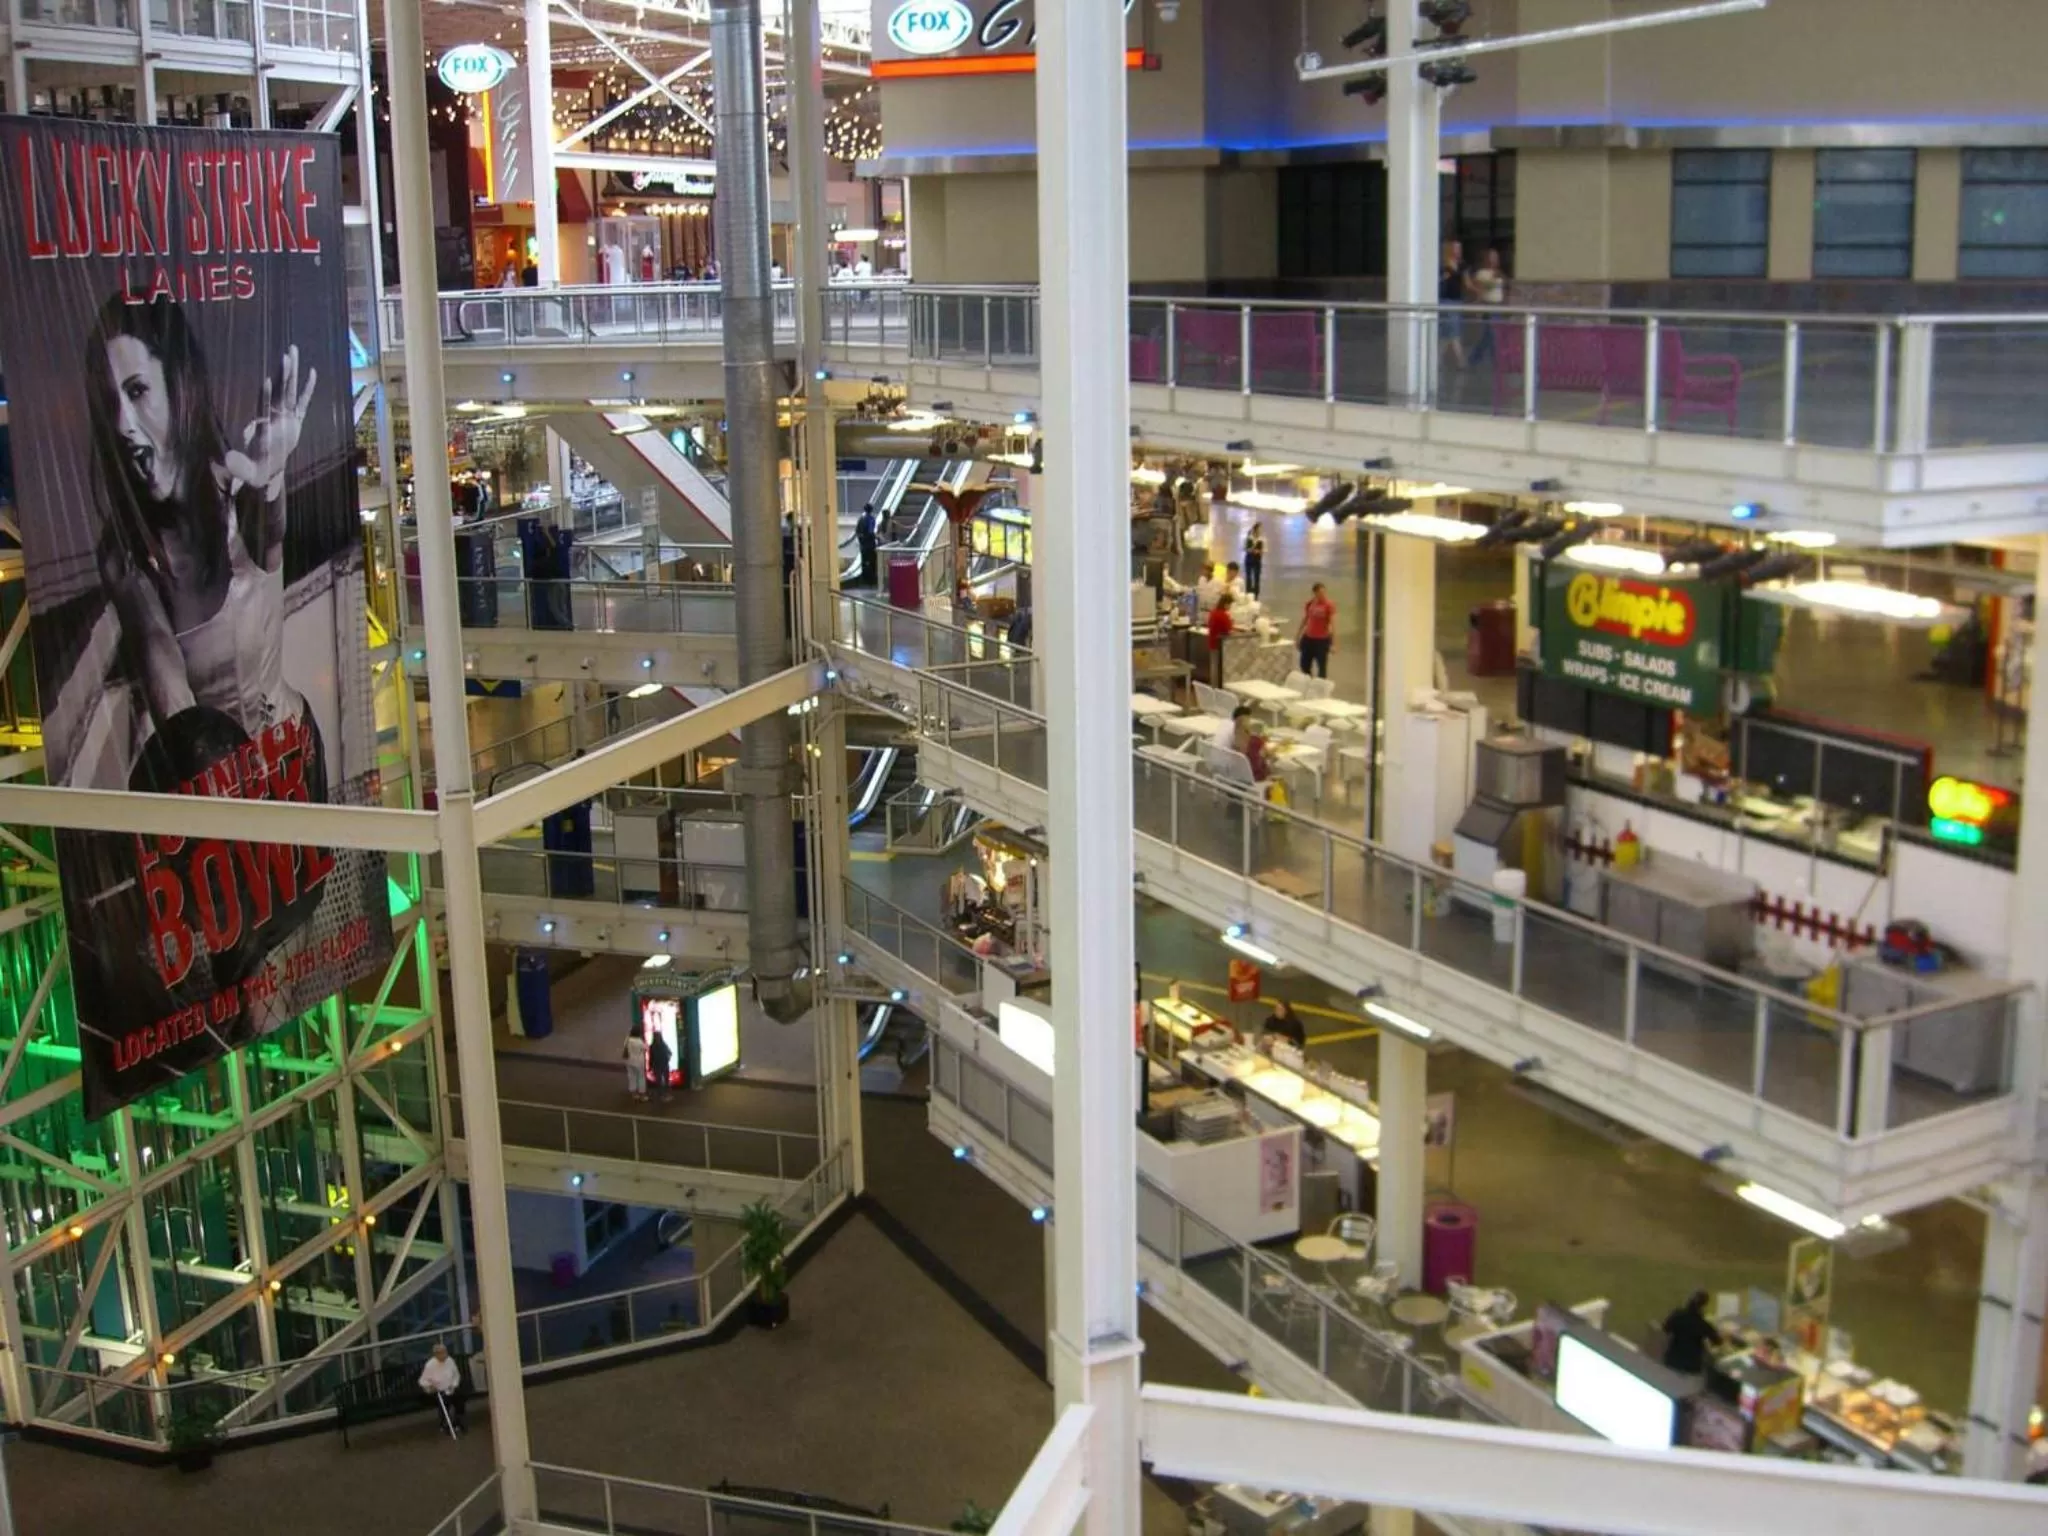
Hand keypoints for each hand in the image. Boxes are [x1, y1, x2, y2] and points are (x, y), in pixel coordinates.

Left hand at [223, 346, 316, 494]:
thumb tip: (227, 460)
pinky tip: (312, 372)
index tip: (266, 380)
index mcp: (264, 428)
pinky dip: (308, 388)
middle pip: (280, 392)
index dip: (265, 396)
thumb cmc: (255, 470)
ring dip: (292, 372)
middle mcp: (274, 418)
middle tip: (288, 353)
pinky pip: (303, 402)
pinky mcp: (294, 421)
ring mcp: (284, 418)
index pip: (264, 409)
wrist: (265, 469)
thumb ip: (237, 467)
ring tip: (293, 351)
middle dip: (284, 373)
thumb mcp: (246, 472)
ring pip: (289, 391)